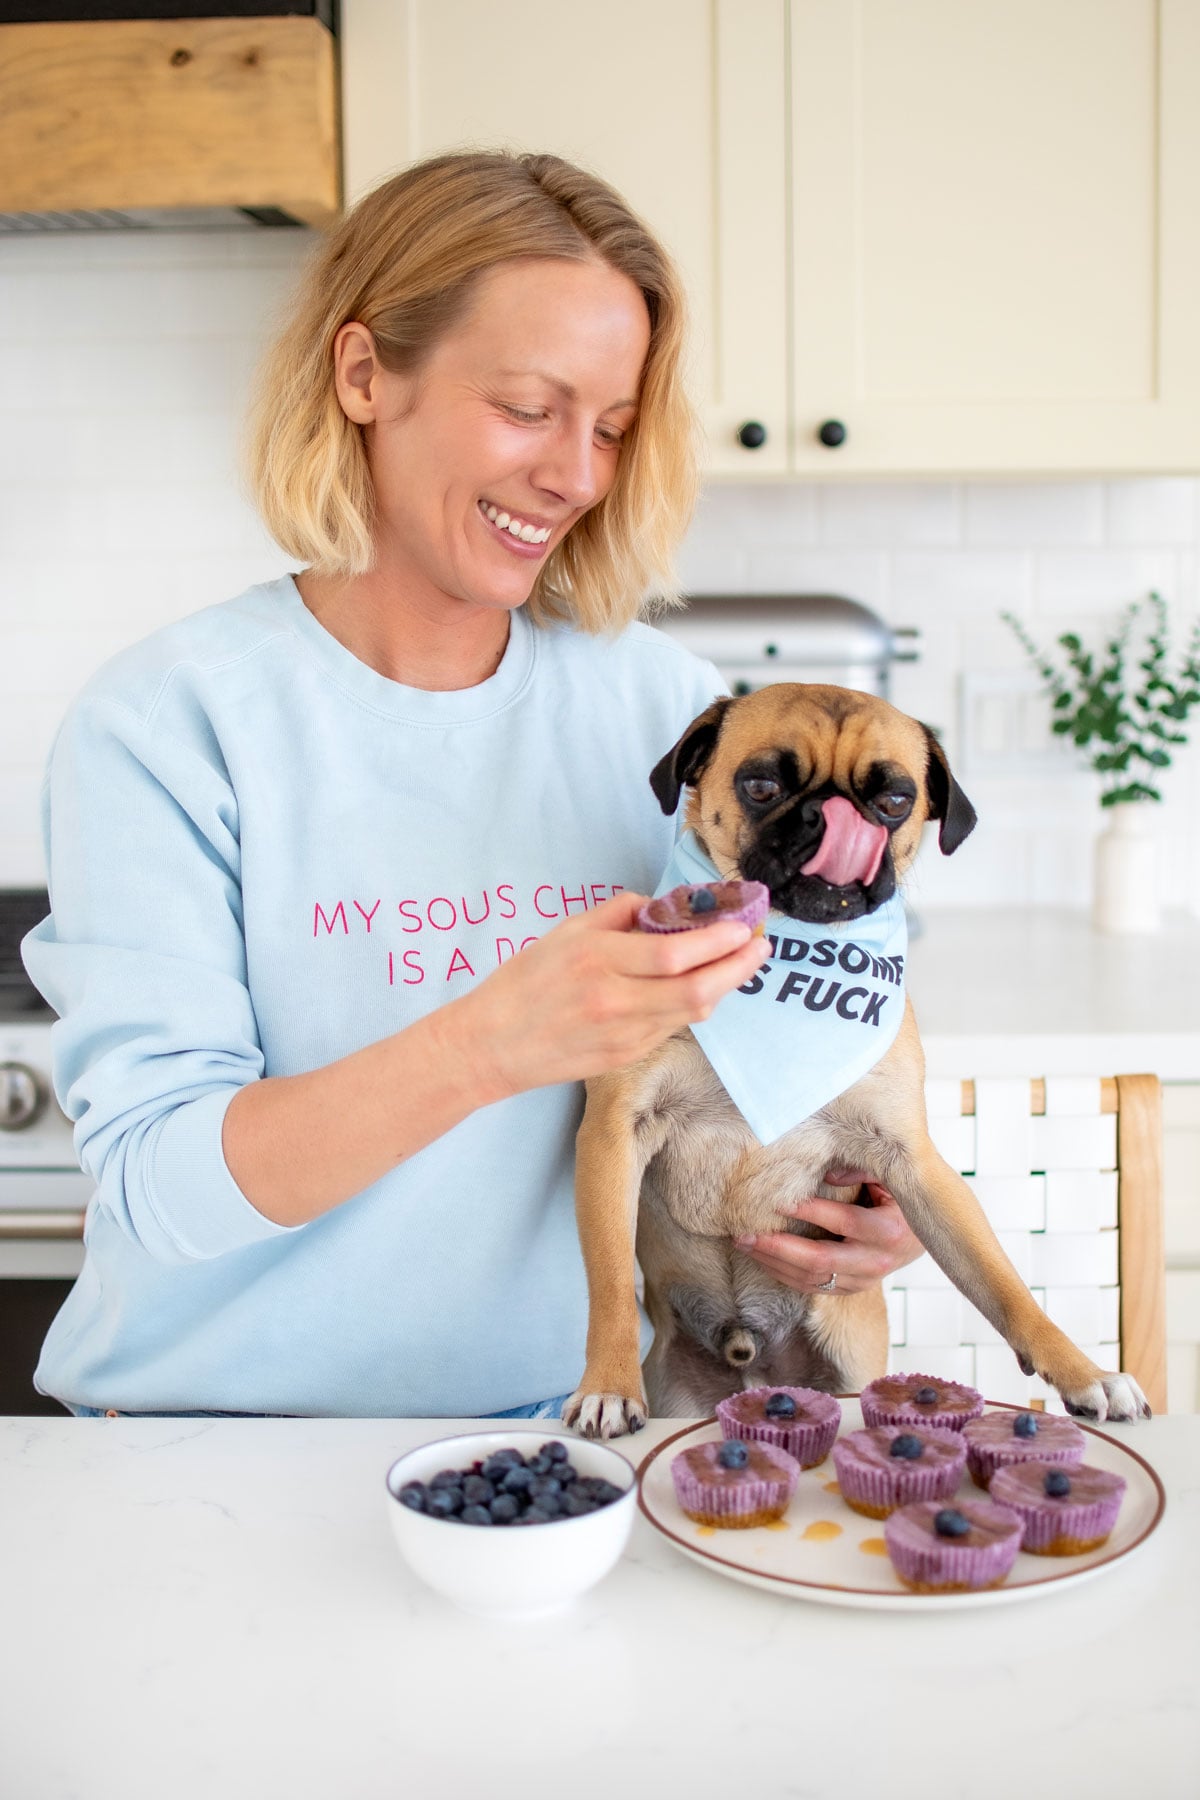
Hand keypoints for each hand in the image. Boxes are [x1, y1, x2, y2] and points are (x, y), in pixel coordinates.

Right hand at [444, 891, 766, 1100]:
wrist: (494, 1044)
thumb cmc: (525, 981)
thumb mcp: (567, 931)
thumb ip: (619, 913)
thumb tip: (665, 907)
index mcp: (597, 960)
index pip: (674, 952)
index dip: (718, 940)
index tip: (743, 924)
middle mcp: (615, 1000)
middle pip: (697, 989)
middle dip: (738, 966)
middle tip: (760, 947)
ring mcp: (623, 1035)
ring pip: (692, 1011)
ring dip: (723, 986)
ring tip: (738, 962)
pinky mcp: (626, 1056)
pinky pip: (672, 1026)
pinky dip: (693, 1004)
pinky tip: (700, 986)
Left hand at [735, 1168, 923, 1295]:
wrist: (921, 1236)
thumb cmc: (900, 1200)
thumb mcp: (890, 1179)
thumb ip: (861, 1171)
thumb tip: (826, 1172)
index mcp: (888, 1231)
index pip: (844, 1221)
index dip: (811, 1211)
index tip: (778, 1200)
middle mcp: (875, 1261)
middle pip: (820, 1260)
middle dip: (778, 1248)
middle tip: (746, 1235)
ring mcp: (863, 1280)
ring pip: (812, 1279)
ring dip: (774, 1263)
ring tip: (744, 1245)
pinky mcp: (851, 1289)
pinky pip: (813, 1288)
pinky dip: (784, 1275)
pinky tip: (763, 1259)